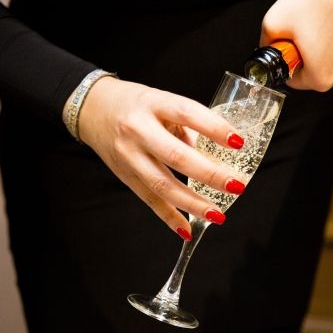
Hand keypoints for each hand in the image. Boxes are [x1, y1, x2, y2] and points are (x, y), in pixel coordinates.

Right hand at [76, 76, 244, 238]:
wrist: (94, 109)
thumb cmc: (137, 104)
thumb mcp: (163, 102)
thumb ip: (189, 126)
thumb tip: (221, 154)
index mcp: (154, 103)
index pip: (188, 114)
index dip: (214, 128)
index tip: (239, 143)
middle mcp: (138, 129)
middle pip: (176, 156)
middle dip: (209, 174)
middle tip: (236, 186)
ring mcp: (129, 155)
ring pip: (162, 185)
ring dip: (193, 203)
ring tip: (217, 215)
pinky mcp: (125, 175)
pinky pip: (149, 200)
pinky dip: (169, 217)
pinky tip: (187, 229)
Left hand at [260, 0, 332, 89]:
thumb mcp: (274, 21)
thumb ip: (266, 42)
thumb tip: (268, 48)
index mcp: (320, 78)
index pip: (293, 80)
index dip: (288, 61)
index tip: (291, 45)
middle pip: (315, 74)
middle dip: (308, 57)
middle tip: (307, 32)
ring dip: (327, 52)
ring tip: (324, 26)